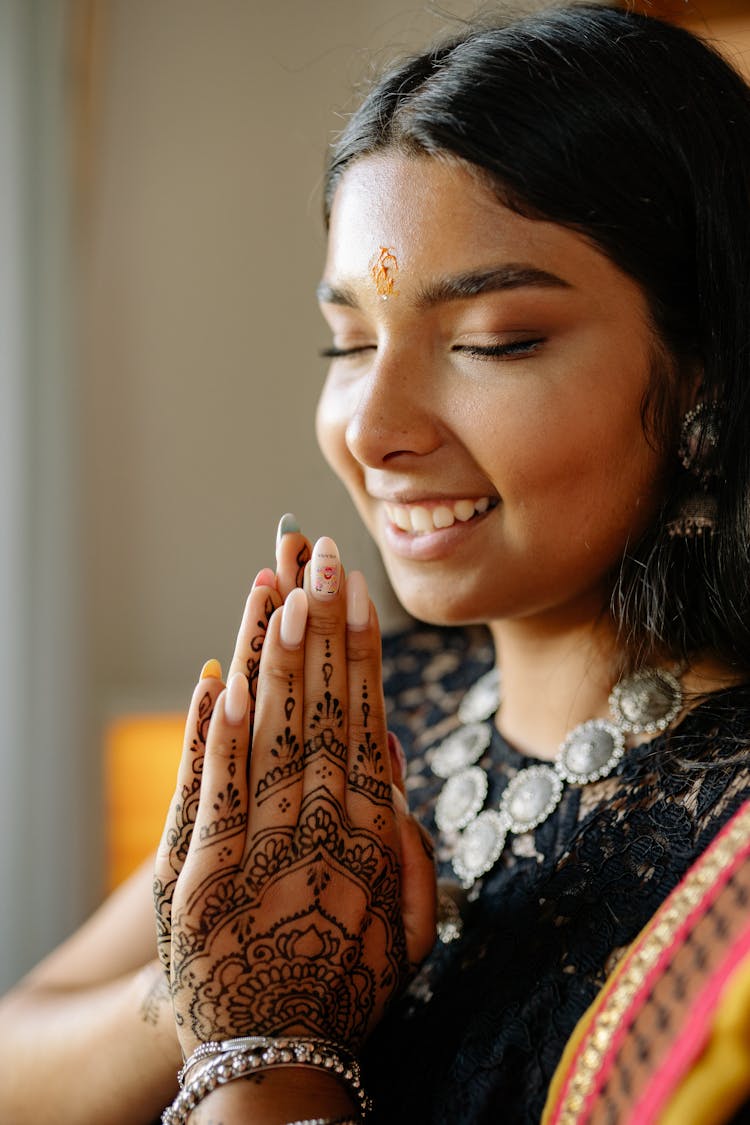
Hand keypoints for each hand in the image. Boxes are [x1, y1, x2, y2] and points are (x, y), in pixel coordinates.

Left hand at [157, 537, 436, 1057]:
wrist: (281, 1062)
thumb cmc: (349, 984)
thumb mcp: (409, 923)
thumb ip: (409, 842)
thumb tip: (388, 755)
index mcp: (374, 835)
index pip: (366, 720)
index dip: (361, 652)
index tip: (358, 593)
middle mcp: (327, 834)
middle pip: (326, 713)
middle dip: (325, 632)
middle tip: (324, 559)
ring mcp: (266, 855)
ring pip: (277, 741)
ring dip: (283, 666)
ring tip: (286, 597)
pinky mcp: (204, 880)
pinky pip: (218, 795)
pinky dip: (223, 737)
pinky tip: (228, 681)